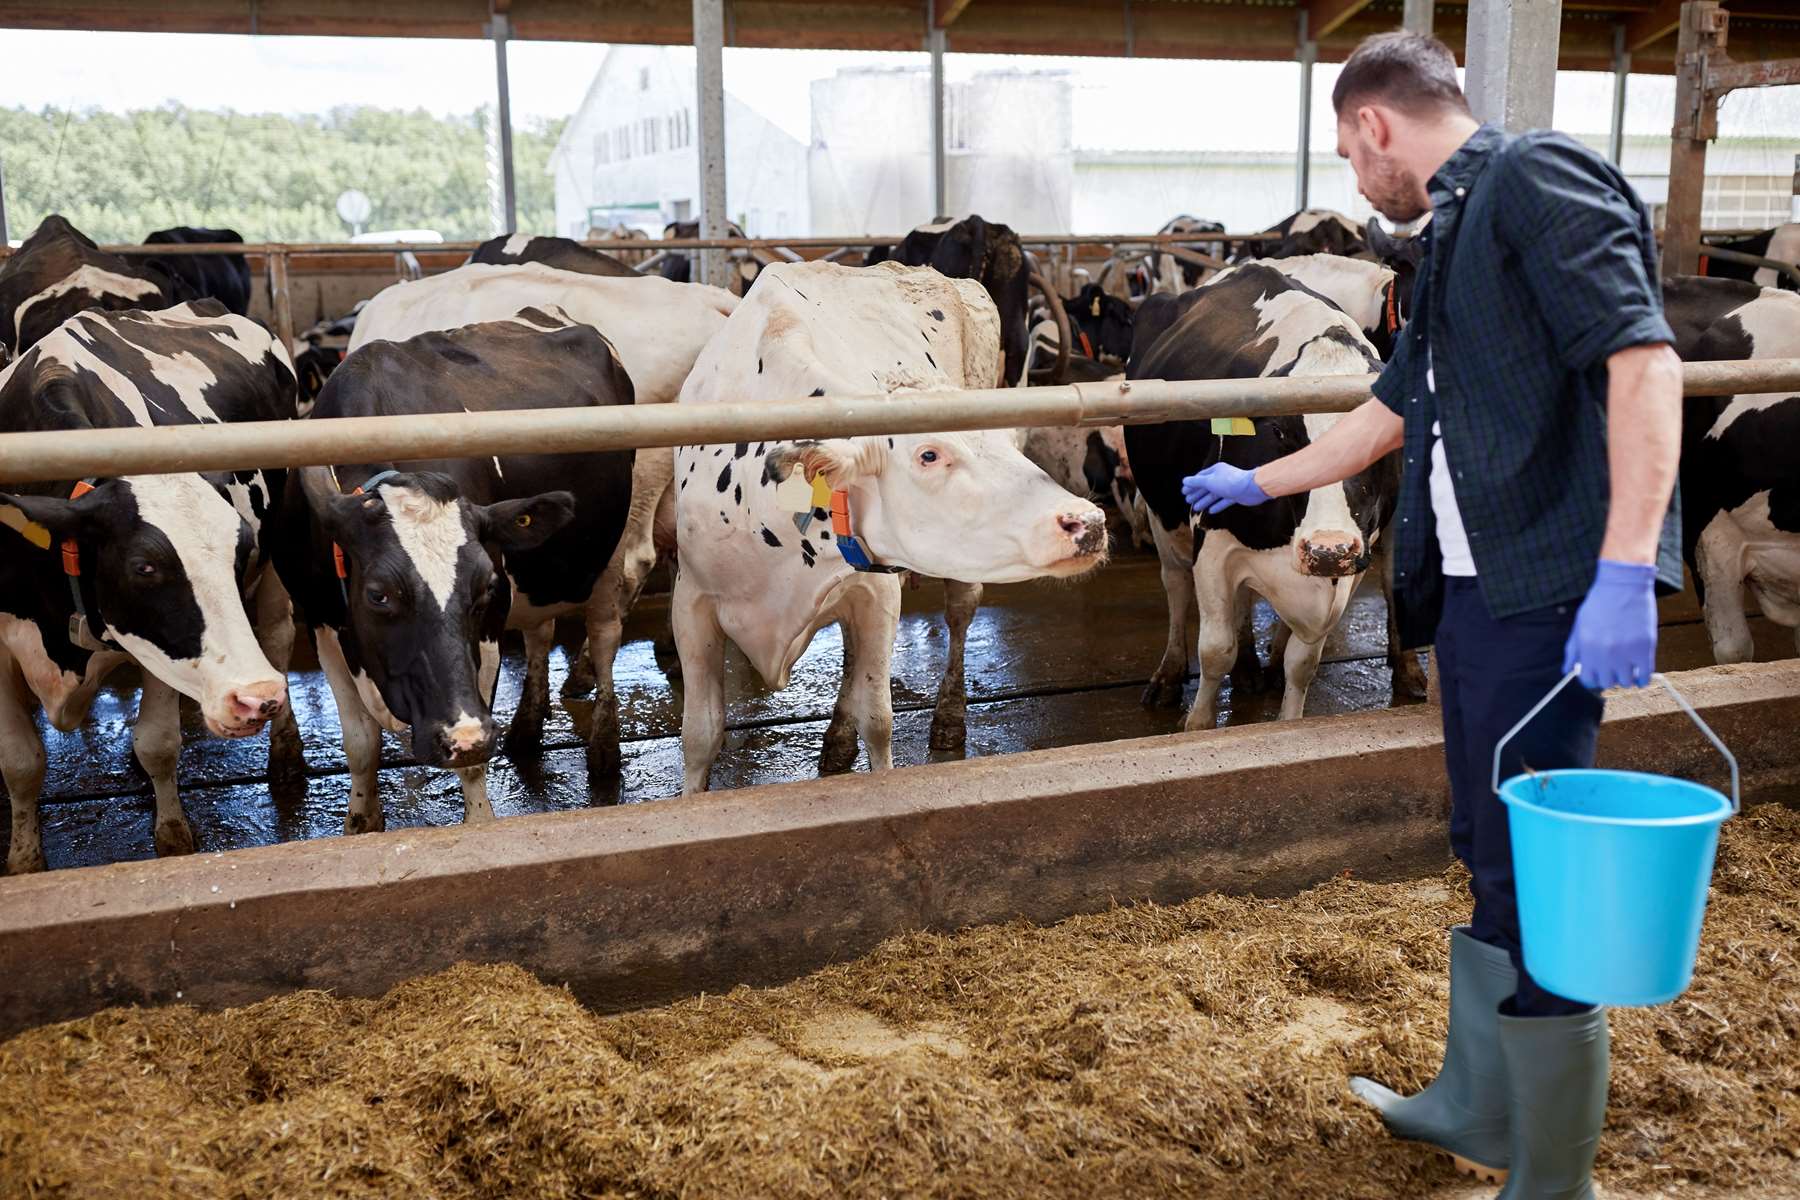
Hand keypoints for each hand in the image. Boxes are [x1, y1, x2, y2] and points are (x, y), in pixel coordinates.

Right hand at [1182, 463, 1270, 514]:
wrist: (1251, 488)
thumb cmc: (1229, 482)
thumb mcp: (1209, 481)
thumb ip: (1196, 482)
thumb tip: (1184, 481)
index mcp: (1216, 471)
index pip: (1201, 477)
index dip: (1192, 484)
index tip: (1184, 491)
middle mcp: (1222, 478)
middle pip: (1206, 486)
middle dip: (1197, 494)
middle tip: (1187, 501)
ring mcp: (1229, 487)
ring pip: (1214, 495)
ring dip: (1204, 501)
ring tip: (1196, 508)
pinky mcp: (1235, 496)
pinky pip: (1224, 501)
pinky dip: (1217, 505)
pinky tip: (1211, 511)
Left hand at [1563, 560, 1657, 689]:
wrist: (1623, 585)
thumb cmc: (1600, 603)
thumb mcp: (1579, 626)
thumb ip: (1573, 650)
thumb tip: (1567, 670)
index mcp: (1586, 649)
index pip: (1587, 679)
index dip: (1592, 678)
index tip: (1598, 674)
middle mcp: (1605, 654)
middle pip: (1607, 683)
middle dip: (1609, 677)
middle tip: (1613, 668)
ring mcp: (1626, 653)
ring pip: (1625, 682)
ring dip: (1626, 678)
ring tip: (1627, 667)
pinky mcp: (1644, 649)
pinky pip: (1645, 677)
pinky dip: (1643, 679)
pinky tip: (1640, 672)